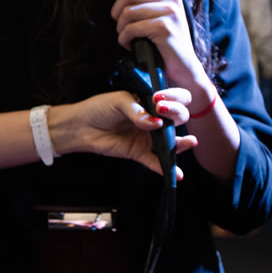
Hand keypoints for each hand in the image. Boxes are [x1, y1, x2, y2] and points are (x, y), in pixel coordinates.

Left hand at [52, 90, 197, 179]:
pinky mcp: (139, 153)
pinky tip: (177, 174)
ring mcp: (148, 138)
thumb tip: (155, 123)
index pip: (173, 99)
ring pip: (171, 142)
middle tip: (163, 111)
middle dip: (177, 113)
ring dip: (182, 143)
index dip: (174, 98)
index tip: (161, 99)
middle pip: (177, 118)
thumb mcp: (119, 101)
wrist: (80, 126)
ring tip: (190, 142)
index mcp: (150, 103)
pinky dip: (166, 168)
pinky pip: (155, 162)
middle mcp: (153, 120)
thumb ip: (138, 111)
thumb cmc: (99, 109)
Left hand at [111, 0, 215, 106]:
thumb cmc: (164, 45)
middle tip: (121, 29)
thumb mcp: (156, 19)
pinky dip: (124, 40)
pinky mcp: (165, 26)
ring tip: (128, 39)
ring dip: (120, 30)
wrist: (182, 70)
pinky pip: (131, 28)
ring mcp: (170, 11)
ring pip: (127, 12)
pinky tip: (131, 46)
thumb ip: (145, 4)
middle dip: (117, 14)